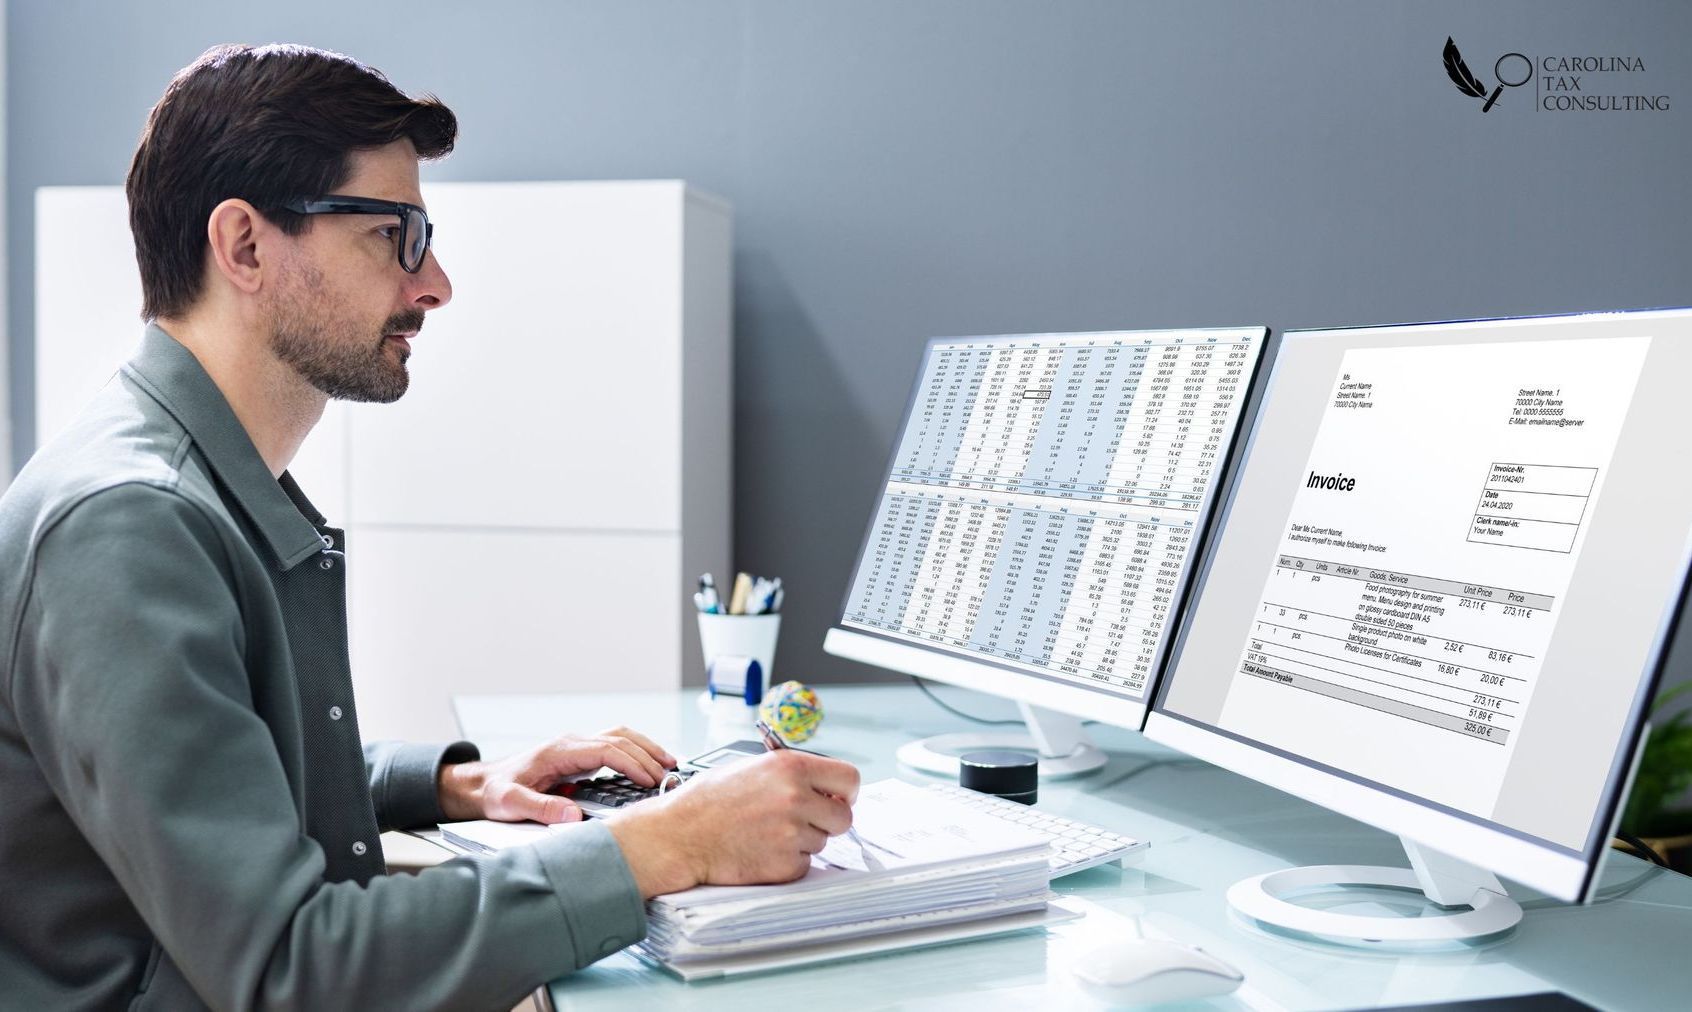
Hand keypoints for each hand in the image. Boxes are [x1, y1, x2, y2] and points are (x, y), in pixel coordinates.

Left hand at [437, 726, 677, 823]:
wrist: (483, 784)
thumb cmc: (496, 792)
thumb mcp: (512, 804)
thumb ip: (541, 808)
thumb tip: (574, 817)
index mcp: (559, 751)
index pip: (606, 749)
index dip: (631, 763)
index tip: (649, 779)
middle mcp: (571, 743)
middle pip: (619, 738)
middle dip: (647, 755)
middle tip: (668, 775)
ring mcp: (576, 746)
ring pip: (620, 736)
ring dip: (645, 747)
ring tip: (669, 763)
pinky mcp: (579, 754)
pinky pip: (614, 745)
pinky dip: (636, 751)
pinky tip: (648, 763)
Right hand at [605, 749, 860, 897]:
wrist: (680, 835)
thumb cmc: (708, 801)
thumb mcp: (752, 768)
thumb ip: (791, 774)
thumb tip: (823, 785)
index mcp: (790, 767)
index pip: (849, 778)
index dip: (846, 792)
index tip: (838, 799)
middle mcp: (795, 797)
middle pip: (844, 817)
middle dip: (828, 822)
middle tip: (803, 822)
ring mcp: (791, 833)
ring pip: (822, 842)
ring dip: (802, 841)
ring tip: (765, 833)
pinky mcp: (785, 864)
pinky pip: (804, 864)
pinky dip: (787, 861)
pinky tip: (760, 850)